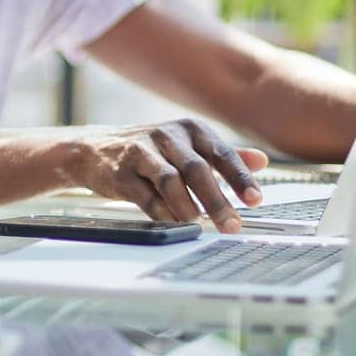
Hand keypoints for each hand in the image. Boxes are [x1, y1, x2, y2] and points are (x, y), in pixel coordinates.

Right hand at [66, 119, 268, 231]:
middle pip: (197, 169)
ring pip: (170, 180)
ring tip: (198, 225)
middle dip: (217, 201)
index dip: (240, 178)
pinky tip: (173, 223)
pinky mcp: (119, 172)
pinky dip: (162, 213)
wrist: (93, 149)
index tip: (255, 200)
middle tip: (231, 225)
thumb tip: (262, 161)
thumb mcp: (187, 145)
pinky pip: (144, 196)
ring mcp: (140, 153)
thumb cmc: (149, 150)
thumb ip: (223, 154)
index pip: (221, 153)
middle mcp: (165, 136)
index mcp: (189, 129)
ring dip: (187, 207)